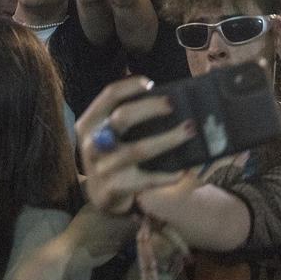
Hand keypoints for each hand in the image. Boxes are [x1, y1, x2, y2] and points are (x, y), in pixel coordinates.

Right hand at [76, 76, 197, 215]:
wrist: (100, 196)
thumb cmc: (113, 155)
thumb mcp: (108, 133)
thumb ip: (125, 116)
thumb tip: (166, 96)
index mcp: (90, 123)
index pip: (108, 96)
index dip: (130, 86)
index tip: (150, 83)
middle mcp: (92, 143)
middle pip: (122, 118)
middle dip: (150, 108)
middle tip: (173, 104)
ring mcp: (103, 167)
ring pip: (139, 149)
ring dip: (168, 138)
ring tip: (190, 130)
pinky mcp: (115, 188)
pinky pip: (147, 179)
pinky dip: (167, 175)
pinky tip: (183, 171)